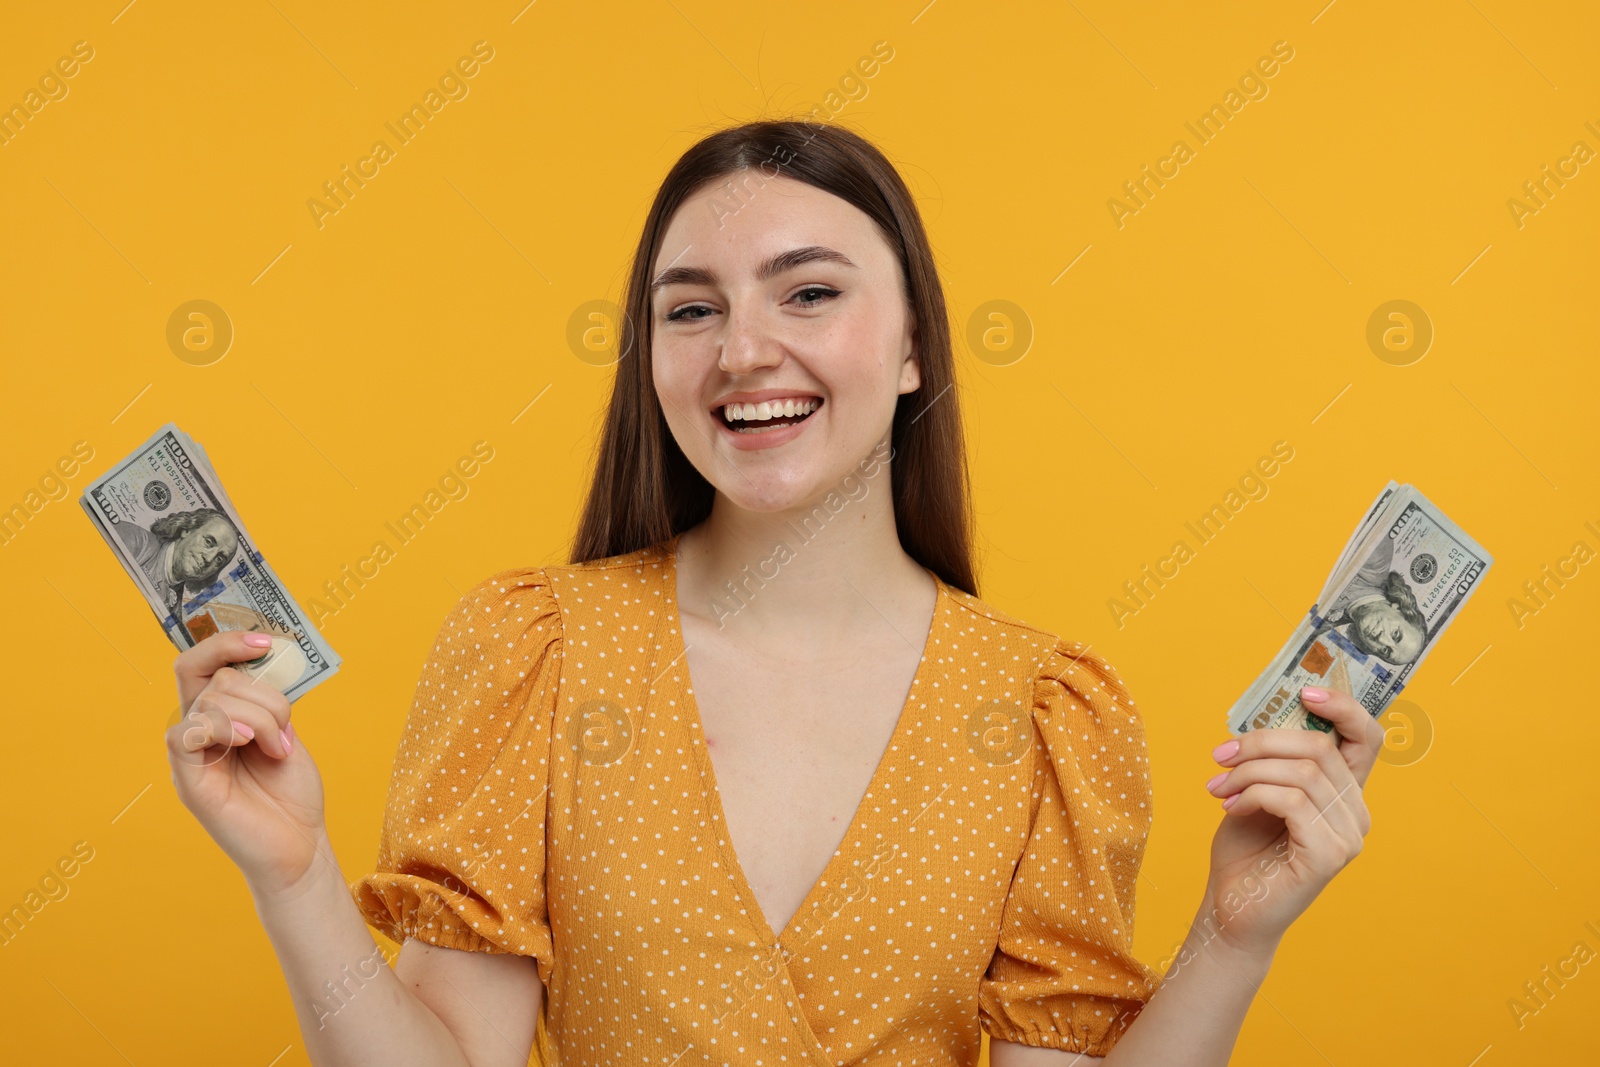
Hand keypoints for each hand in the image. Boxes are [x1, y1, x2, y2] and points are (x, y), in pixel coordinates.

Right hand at [165, 632, 330, 899]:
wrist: (299, 845)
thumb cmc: (291, 792)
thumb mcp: (285, 733)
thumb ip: (266, 701)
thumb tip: (262, 664)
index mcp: (218, 717)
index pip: (202, 664)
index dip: (227, 642)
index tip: (266, 641)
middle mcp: (198, 733)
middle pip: (214, 677)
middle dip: (263, 694)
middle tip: (287, 728)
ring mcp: (190, 757)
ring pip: (211, 701)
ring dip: (260, 717)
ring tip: (278, 750)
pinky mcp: (189, 782)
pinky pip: (184, 734)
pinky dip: (222, 728)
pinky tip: (250, 743)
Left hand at [1199, 686, 1382, 958]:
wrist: (1232, 907)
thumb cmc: (1245, 848)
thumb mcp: (1259, 789)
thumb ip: (1274, 759)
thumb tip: (1264, 719)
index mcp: (1344, 791)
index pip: (1366, 738)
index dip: (1344, 707)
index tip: (1306, 692)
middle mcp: (1356, 811)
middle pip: (1318, 746)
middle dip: (1260, 743)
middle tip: (1221, 756)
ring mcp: (1348, 835)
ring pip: (1301, 772)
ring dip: (1249, 771)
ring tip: (1218, 788)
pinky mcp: (1329, 855)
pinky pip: (1291, 801)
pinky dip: (1253, 795)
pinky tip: (1230, 808)